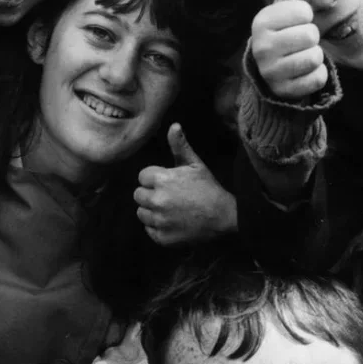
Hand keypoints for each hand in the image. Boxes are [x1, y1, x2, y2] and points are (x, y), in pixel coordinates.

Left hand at [135, 124, 236, 245]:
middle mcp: (156, 200)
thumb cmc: (209, 188)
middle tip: (168, 196)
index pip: (142, 177)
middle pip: (138, 195)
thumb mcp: (195, 164)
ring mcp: (159, 221)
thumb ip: (180, 146)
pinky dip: (157, 228)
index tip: (168, 182)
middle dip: (150, 194)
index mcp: (162, 180)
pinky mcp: (162, 238)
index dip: (154, 179)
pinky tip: (172, 222)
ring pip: (141, 213)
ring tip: (169, 210)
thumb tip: (173, 125)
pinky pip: (149, 230)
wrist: (224, 217)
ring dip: (151, 211)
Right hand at [251, 0, 327, 99]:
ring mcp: (271, 71)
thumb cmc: (284, 32)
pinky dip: (316, 76)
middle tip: (297, 42)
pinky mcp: (284, 91)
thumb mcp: (285, 4)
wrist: (273, 75)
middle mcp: (261, 46)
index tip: (293, 23)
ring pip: (314, 57)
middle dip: (311, 39)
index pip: (303, 11)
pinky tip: (301, 74)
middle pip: (310, 35)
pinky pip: (317, 78)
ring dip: (314, 57)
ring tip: (299, 56)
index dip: (305, 17)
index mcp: (261, 21)